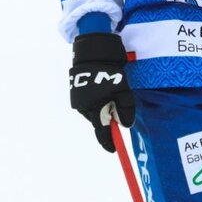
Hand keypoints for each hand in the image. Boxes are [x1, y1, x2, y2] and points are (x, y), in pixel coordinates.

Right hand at [69, 32, 134, 152]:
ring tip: (110, 94)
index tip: (113, 149)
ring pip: (93, 111)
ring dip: (102, 109)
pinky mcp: (76, 92)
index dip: (108, 142)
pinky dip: (96, 101)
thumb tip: (124, 125)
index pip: (102, 132)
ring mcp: (78, 100)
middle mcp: (83, 107)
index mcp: (94, 109)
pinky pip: (88, 103)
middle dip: (107, 120)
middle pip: (98, 121)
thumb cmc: (110, 72)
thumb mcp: (123, 90)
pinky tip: (101, 90)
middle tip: (118, 114)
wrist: (92, 52)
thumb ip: (124, 109)